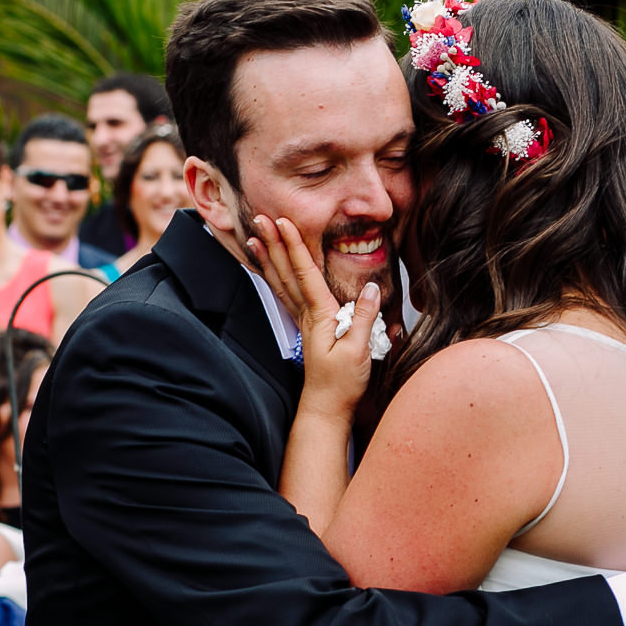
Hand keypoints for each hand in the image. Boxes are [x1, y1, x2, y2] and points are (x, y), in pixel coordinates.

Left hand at [249, 215, 378, 421]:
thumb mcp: (359, 352)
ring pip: (283, 282)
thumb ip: (363, 318)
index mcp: (320, 316)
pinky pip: (287, 295)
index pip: (306, 273)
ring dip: (269, 257)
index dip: (295, 246)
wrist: (326, 408)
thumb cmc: (342, 384)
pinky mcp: (307, 328)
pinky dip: (276, 277)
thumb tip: (371, 287)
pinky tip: (270, 267)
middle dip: (274, 243)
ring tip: (254, 236)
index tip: (284, 222)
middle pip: (288, 272)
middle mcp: (307, 315)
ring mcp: (304, 321)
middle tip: (261, 217)